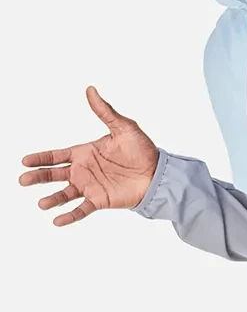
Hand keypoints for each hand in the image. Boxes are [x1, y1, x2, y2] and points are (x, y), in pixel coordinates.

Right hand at [19, 86, 158, 224]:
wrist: (158, 173)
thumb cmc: (143, 150)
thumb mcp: (123, 127)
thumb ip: (105, 112)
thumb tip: (91, 90)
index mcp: (85, 152)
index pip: (57, 155)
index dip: (41, 158)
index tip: (24, 161)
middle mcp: (84, 170)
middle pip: (55, 175)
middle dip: (38, 177)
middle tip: (22, 181)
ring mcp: (91, 186)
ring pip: (65, 194)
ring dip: (53, 199)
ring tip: (41, 203)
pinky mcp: (101, 200)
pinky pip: (82, 209)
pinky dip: (70, 216)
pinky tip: (57, 221)